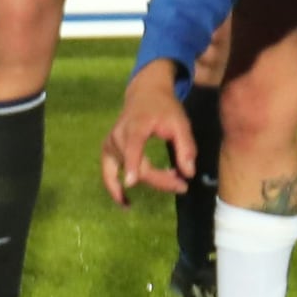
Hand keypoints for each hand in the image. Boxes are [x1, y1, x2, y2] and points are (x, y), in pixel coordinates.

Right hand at [102, 62, 193, 201]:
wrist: (145, 94)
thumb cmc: (164, 108)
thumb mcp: (181, 123)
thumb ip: (186, 147)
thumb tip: (188, 174)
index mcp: (136, 126)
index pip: (132, 147)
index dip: (132, 165)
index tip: (131, 184)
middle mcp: (118, 136)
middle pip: (136, 167)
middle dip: (160, 180)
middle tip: (182, 185)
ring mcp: (110, 144)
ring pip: (127, 174)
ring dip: (150, 182)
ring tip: (170, 185)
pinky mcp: (108, 151)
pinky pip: (109, 174)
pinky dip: (115, 189)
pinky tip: (125, 202)